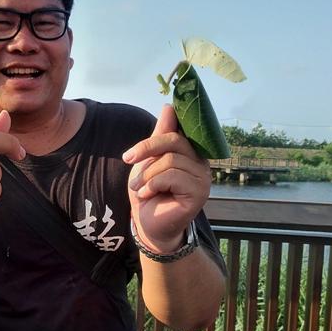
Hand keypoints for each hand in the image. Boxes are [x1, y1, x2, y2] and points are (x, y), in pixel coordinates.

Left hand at [124, 105, 210, 253]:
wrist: (147, 224)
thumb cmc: (148, 191)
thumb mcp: (148, 160)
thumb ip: (160, 135)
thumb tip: (170, 106)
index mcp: (190, 152)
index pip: (176, 131)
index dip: (153, 139)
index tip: (131, 155)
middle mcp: (201, 163)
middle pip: (174, 141)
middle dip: (146, 150)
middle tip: (129, 163)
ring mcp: (203, 178)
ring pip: (170, 161)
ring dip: (147, 175)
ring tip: (140, 188)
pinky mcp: (199, 193)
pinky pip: (172, 177)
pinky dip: (153, 185)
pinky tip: (148, 195)